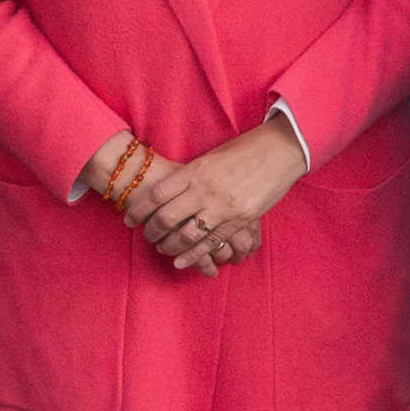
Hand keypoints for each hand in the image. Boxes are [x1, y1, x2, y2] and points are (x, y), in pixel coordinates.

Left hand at [137, 119, 306, 268]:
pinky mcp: (240, 219)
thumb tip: (173, 191)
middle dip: (152, 231)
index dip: (138, 209)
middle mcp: (205, 190)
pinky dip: (194, 255)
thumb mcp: (212, 157)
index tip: (129, 218)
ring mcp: (223, 207)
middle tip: (145, 235)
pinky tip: (181, 262)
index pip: (157, 194)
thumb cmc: (246, 149)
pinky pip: (211, 242)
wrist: (280, 149)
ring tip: (162, 248)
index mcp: (195, 170)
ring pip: (187, 234)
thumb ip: (192, 175)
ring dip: (170, 245)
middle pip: (167, 217)